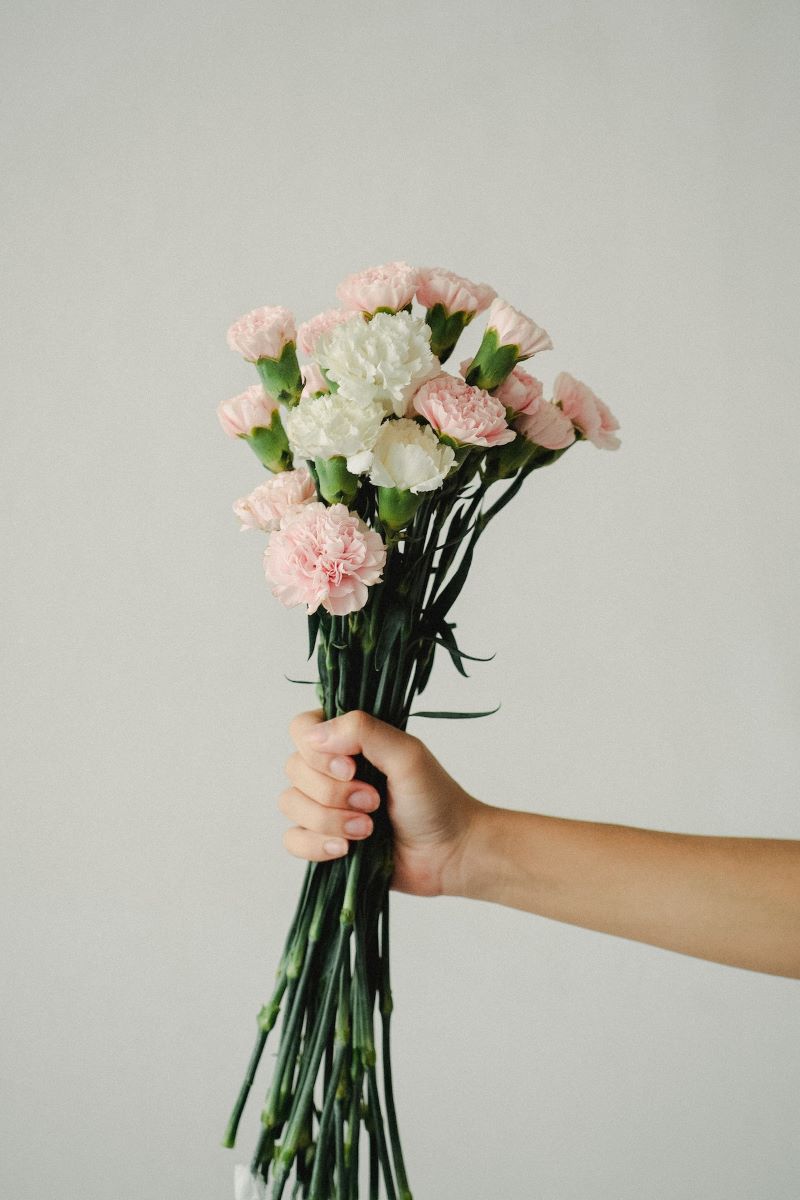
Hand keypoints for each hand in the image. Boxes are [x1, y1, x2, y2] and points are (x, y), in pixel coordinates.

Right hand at [279, 709, 484, 896]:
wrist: (449, 853)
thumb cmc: (435, 799)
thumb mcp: (407, 754)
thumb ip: (363, 731)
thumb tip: (314, 735)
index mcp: (349, 740)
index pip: (302, 728)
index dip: (317, 751)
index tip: (351, 767)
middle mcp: (331, 768)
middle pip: (293, 768)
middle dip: (333, 792)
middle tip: (374, 802)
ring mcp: (325, 805)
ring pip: (290, 804)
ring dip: (329, 820)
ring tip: (367, 829)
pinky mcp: (323, 839)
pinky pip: (292, 839)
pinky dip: (316, 845)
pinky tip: (346, 850)